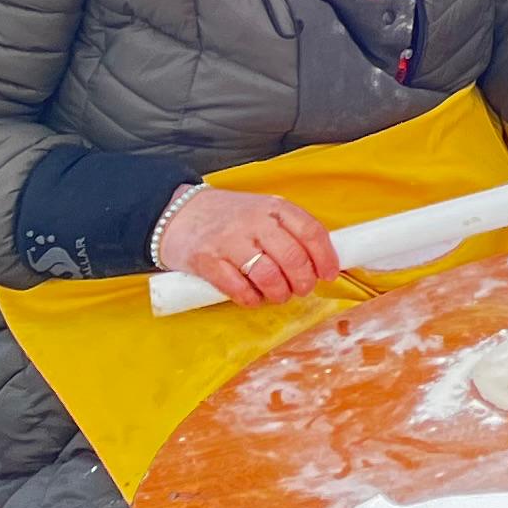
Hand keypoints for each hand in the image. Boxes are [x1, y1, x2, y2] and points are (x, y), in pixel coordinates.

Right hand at [157, 184, 344, 304]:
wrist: (178, 214)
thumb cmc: (229, 217)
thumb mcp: (263, 211)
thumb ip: (287, 230)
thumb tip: (318, 261)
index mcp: (274, 207)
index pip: (310, 231)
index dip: (325, 257)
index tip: (329, 274)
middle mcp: (254, 221)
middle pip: (292, 256)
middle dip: (304, 280)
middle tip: (303, 289)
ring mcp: (229, 241)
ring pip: (267, 274)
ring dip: (279, 292)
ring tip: (279, 296)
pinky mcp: (206, 261)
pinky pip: (236, 287)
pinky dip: (250, 299)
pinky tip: (254, 299)